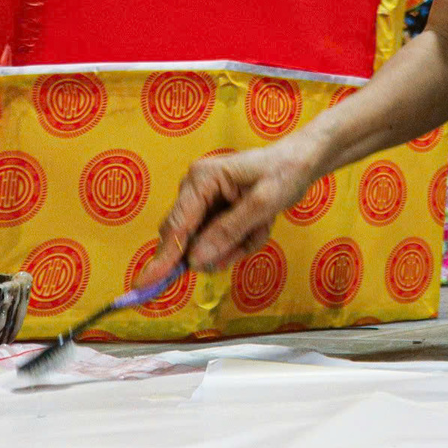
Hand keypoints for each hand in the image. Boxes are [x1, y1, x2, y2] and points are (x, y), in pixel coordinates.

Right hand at [136, 139, 321, 285]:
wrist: (301, 162)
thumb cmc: (285, 173)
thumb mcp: (263, 204)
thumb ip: (228, 232)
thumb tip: (195, 261)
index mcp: (202, 179)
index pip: (177, 226)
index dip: (164, 258)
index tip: (145, 285)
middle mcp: (194, 189)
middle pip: (187, 239)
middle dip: (223, 247)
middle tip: (253, 234)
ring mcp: (201, 202)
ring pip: (207, 245)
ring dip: (238, 244)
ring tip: (263, 223)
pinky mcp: (212, 212)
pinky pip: (220, 242)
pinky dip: (242, 241)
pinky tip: (259, 224)